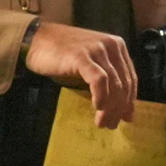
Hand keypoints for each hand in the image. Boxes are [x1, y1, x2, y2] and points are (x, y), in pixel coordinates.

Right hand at [23, 22, 138, 128]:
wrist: (35, 40)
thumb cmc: (62, 55)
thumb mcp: (90, 64)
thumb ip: (106, 78)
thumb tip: (121, 107)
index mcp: (118, 46)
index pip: (130, 77)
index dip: (130, 100)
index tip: (127, 118)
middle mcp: (112, 45)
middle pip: (124, 82)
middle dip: (120, 107)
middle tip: (112, 125)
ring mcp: (97, 49)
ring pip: (114, 83)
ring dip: (110, 107)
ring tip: (103, 122)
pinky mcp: (82, 56)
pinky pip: (99, 80)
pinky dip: (101, 96)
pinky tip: (97, 107)